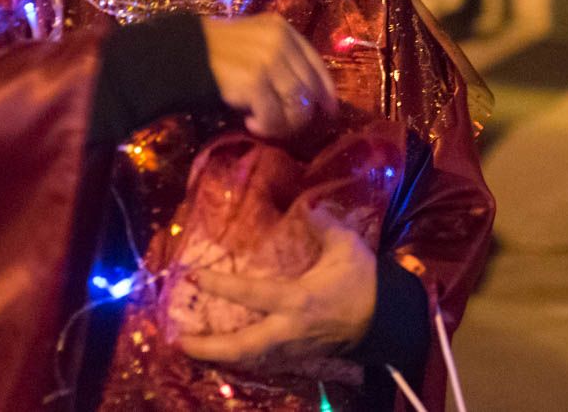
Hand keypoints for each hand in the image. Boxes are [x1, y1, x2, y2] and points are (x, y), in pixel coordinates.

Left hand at [178, 209, 377, 368]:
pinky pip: (264, 363)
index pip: (251, 294)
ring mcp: (294, 349)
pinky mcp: (300, 358)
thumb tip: (304, 204)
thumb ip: (322, 224)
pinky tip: (228, 353)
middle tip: (179, 342)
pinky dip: (242, 359)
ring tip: (194, 347)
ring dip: (220, 357)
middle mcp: (289, 330)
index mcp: (297, 299)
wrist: (387, 319)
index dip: (221, 285)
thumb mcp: (346, 246)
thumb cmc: (365, 280)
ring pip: (250, 360)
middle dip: (209, 348)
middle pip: (242, 347)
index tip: (194, 277)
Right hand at [202, 13, 337, 137]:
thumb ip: (283, 61)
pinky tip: (250, 123)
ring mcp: (269, 60)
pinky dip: (265, 127)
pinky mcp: (255, 81)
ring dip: (282, 124)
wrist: (181, 56)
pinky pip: (274, 116)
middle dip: (300, 113)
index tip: (329, 110)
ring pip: (297, 106)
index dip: (326, 90)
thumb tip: (312, 96)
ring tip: (261, 124)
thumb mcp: (255, 46)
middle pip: (309, 89)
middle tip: (282, 125)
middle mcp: (281, 41)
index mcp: (283, 29)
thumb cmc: (218, 55)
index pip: (317, 63)